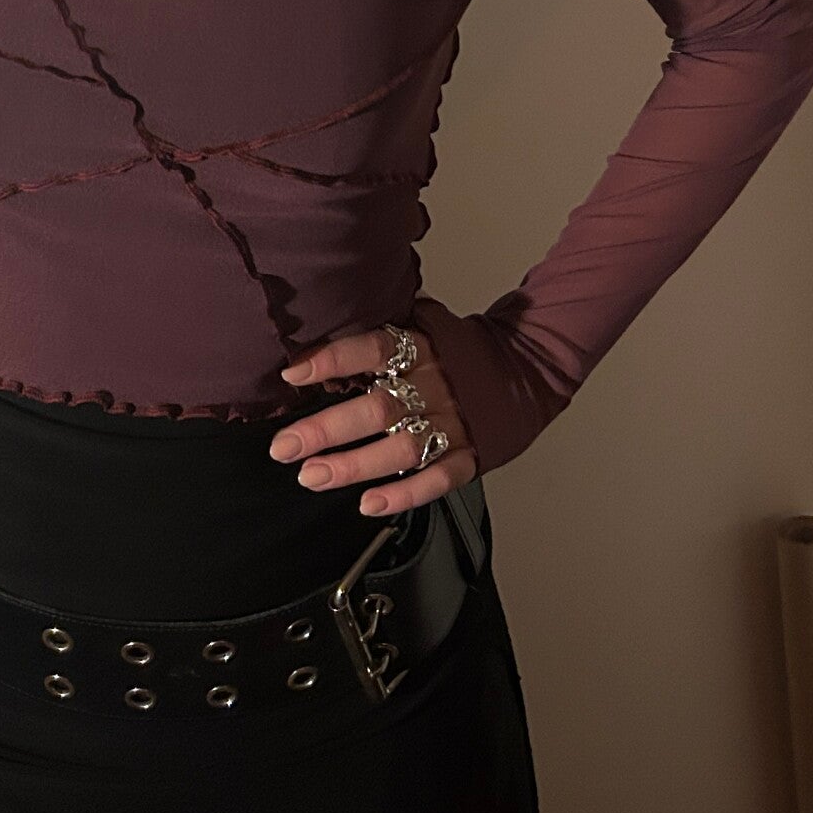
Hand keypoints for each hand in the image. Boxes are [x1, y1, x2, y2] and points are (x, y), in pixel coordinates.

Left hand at [268, 323, 478, 518]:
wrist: (527, 366)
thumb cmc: (461, 348)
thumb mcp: (427, 323)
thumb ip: (386, 325)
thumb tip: (330, 310)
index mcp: (422, 346)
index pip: (374, 349)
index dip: (333, 359)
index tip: (293, 373)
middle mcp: (435, 385)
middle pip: (378, 408)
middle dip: (326, 430)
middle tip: (285, 445)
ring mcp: (454, 423)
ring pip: (401, 449)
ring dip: (353, 466)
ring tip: (311, 475)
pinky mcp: (471, 455)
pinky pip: (438, 478)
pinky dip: (403, 495)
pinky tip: (368, 503)